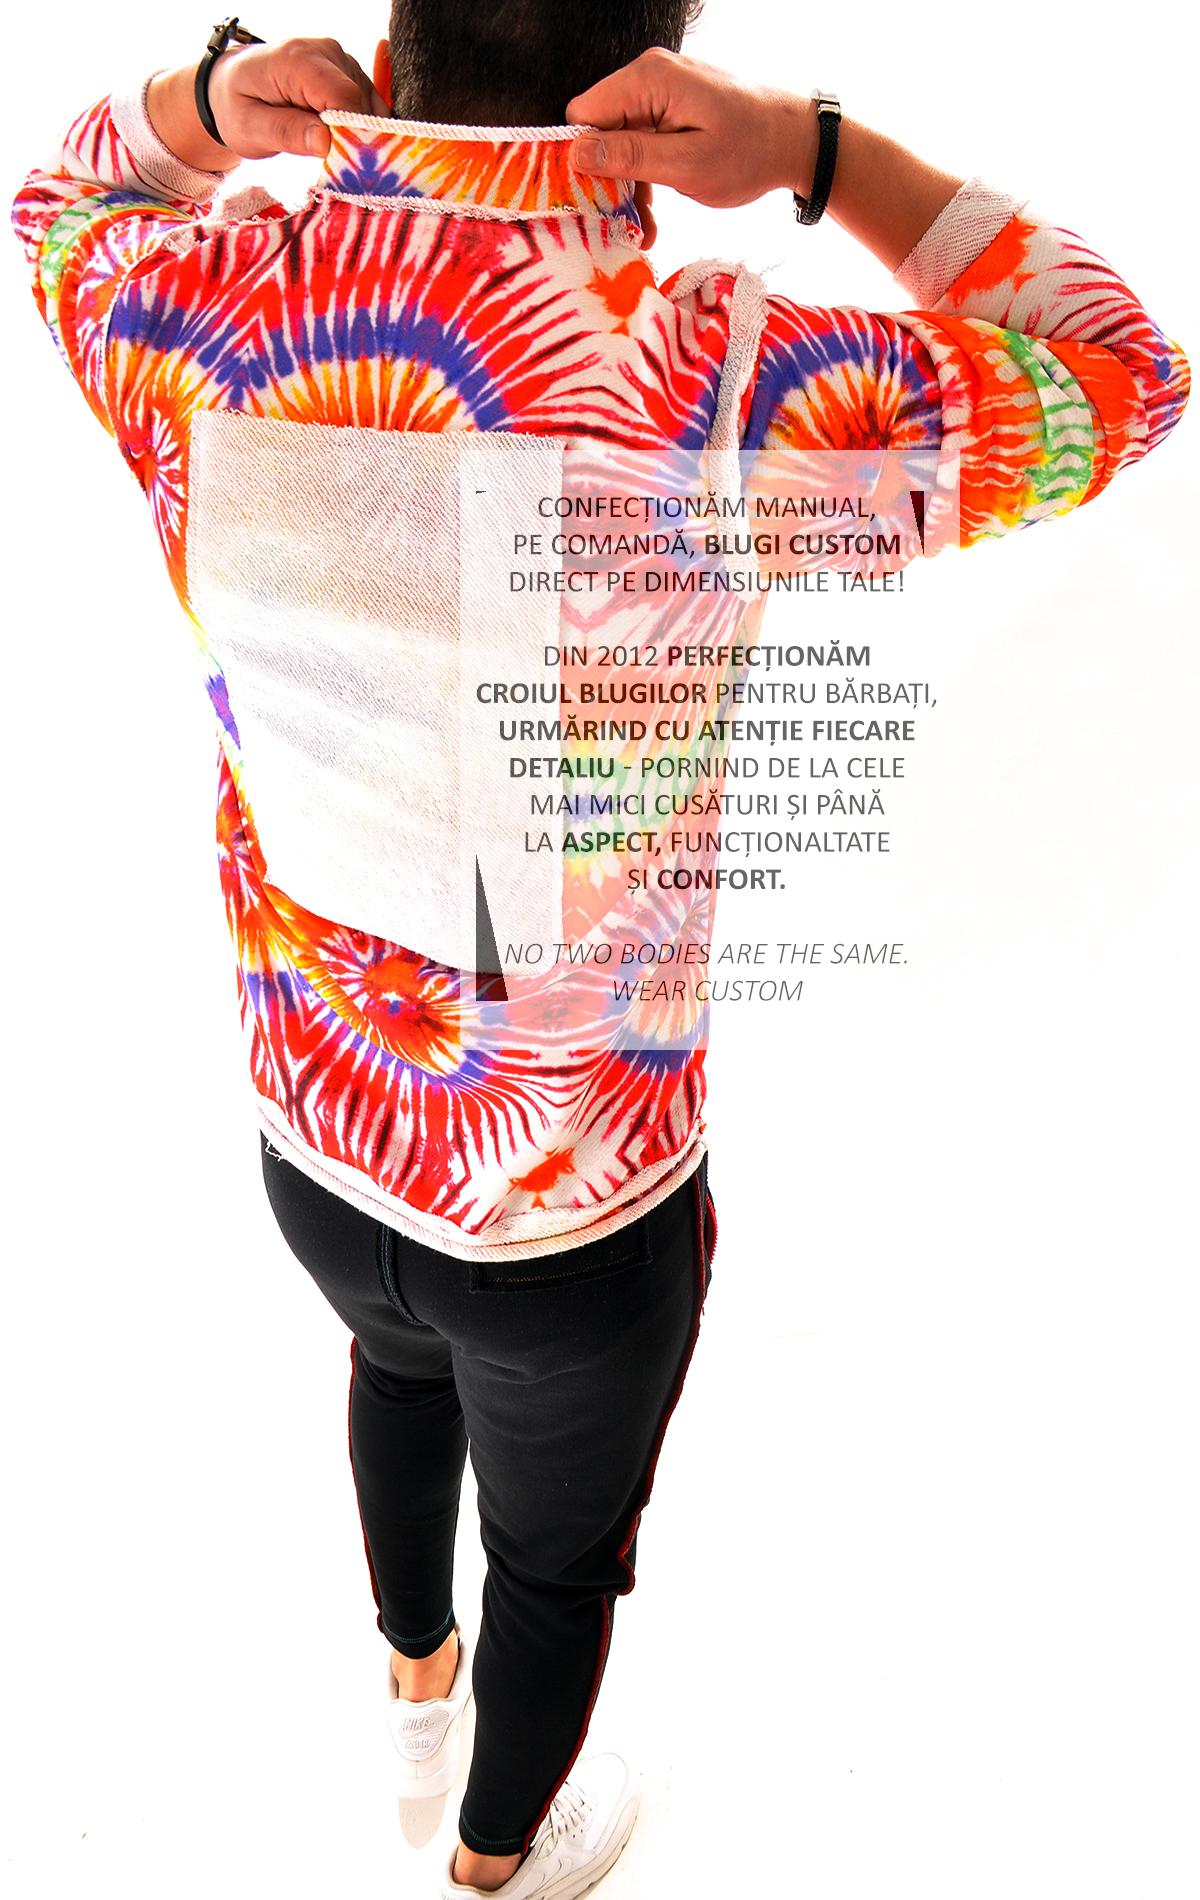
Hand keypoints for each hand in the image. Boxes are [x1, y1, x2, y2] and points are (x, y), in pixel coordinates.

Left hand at [207, 37, 386, 156]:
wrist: (233, 84)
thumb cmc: (238, 105)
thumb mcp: (249, 127)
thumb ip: (286, 132)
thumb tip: (326, 143)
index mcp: (297, 60)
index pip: (343, 98)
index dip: (350, 135)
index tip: (343, 164)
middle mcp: (324, 52)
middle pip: (360, 102)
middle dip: (354, 139)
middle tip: (333, 164)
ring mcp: (339, 60)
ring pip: (368, 106)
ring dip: (357, 135)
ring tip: (329, 149)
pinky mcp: (348, 72)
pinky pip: (368, 105)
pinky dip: (360, 127)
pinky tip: (339, 138)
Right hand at [566, 47, 816, 230]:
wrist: (795, 141)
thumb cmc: (749, 152)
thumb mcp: (686, 164)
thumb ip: (630, 156)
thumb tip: (575, 153)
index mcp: (648, 80)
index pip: (583, 115)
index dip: (580, 159)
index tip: (592, 201)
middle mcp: (649, 77)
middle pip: (599, 130)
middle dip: (606, 180)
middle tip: (624, 223)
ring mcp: (661, 92)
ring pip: (618, 143)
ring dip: (627, 187)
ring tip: (645, 228)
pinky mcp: (672, 110)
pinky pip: (641, 144)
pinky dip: (644, 178)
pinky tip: (653, 214)